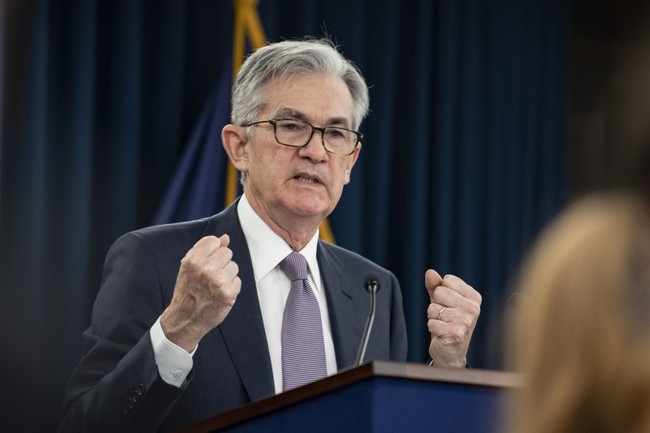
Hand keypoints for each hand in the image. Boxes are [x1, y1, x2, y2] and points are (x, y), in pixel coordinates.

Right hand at [160, 235, 240, 351]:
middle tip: (210, 277)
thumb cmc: (187, 291)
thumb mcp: (189, 267)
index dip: (212, 251)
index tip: (207, 261)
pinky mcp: (228, 293)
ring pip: (234, 266)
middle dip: (221, 263)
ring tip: (214, 286)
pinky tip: (219, 294)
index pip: (214, 241)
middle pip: (227, 252)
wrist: (185, 318)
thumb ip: (205, 250)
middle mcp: (205, 269)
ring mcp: (218, 282)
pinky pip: (237, 281)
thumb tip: (225, 238)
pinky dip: (231, 287)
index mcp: (192, 260)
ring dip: (227, 275)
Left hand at [425, 269, 480, 367]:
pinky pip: (432, 322)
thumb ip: (435, 285)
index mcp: (473, 297)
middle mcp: (473, 308)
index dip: (441, 292)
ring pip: (433, 308)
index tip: (449, 305)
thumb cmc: (447, 322)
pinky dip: (432, 328)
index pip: (447, 280)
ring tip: (443, 326)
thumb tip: (430, 272)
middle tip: (444, 317)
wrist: (450, 352)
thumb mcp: (441, 301)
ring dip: (433, 318)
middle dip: (436, 305)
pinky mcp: (456, 333)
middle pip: (440, 292)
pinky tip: (442, 334)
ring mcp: (466, 321)